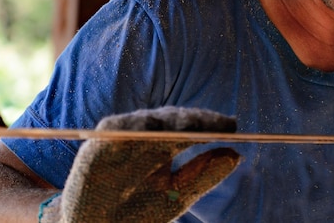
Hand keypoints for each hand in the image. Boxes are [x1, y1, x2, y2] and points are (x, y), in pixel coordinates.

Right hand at [40, 107, 240, 222]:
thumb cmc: (135, 213)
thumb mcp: (177, 196)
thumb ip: (204, 175)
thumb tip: (237, 154)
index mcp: (164, 147)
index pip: (191, 128)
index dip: (211, 123)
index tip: (233, 125)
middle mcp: (144, 138)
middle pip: (172, 120)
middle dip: (195, 119)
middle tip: (215, 123)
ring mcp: (121, 141)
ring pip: (147, 120)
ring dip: (169, 120)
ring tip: (192, 123)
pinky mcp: (96, 147)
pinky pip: (114, 130)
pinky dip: (131, 126)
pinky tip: (151, 127)